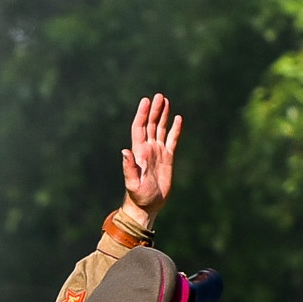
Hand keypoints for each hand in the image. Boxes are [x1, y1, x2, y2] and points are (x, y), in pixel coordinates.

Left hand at [118, 94, 181, 223]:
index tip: (146, 101)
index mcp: (138, 152)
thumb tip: (125, 150)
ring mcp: (157, 152)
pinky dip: (175, 130)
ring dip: (163, 115)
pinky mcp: (167, 158)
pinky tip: (178, 119)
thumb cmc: (138, 196)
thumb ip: (129, 167)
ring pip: (160, 129)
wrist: (147, 205)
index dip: (142, 114)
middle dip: (154, 110)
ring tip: (166, 101)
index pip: (140, 128)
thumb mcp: (132, 182)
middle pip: (150, 124)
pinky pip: (172, 140)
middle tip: (159, 96)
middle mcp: (147, 149)